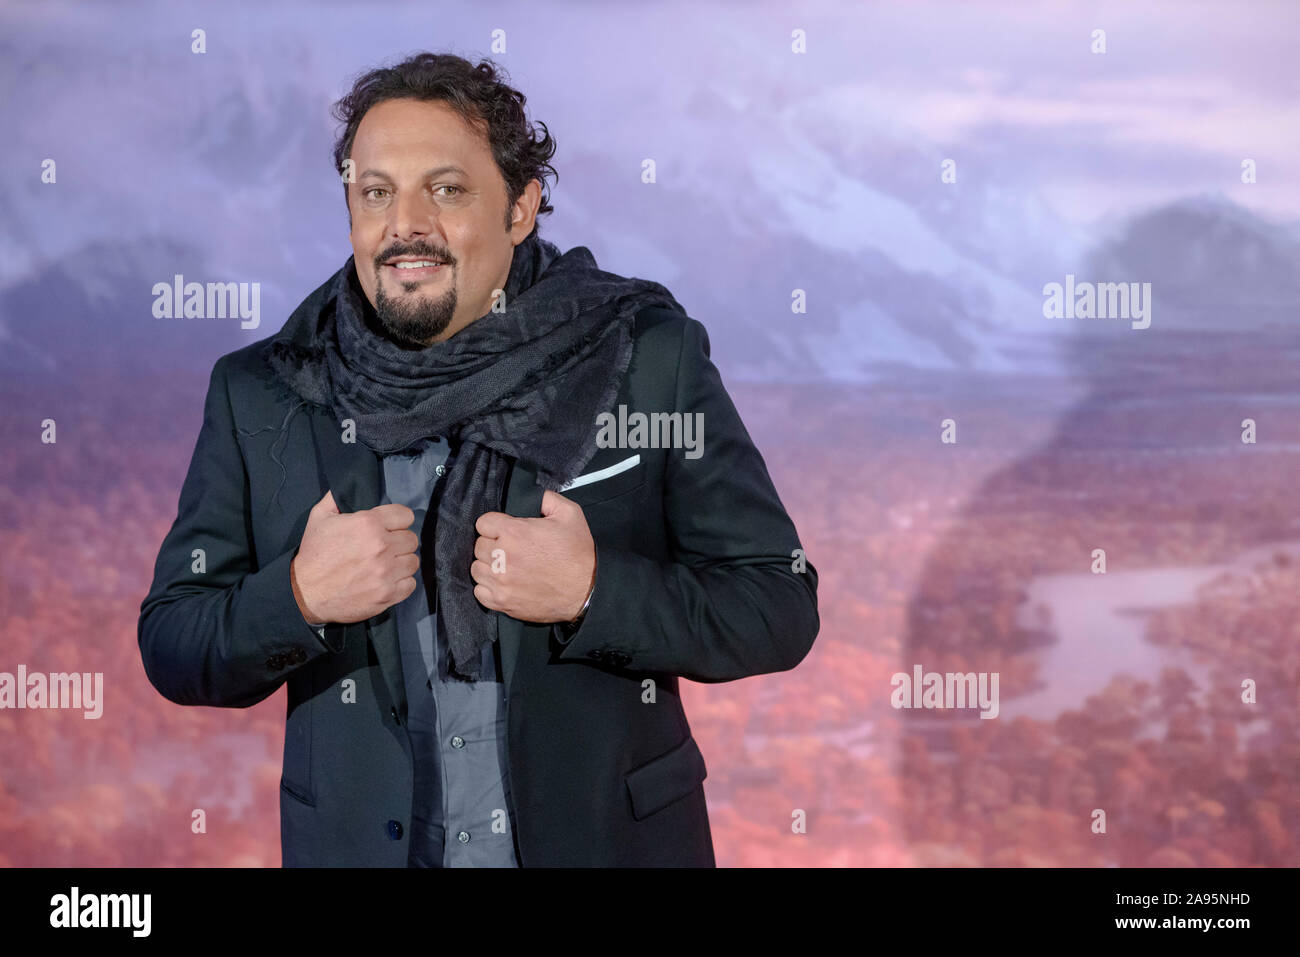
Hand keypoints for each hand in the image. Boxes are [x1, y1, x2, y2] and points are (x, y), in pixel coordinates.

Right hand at [290, 489, 419, 624]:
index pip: (406, 516)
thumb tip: (348, 484)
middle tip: (384, 548)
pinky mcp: (388, 594)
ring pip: (412, 561)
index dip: (397, 521)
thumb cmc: (313, 554)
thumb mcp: (320, 517)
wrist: (305, 593)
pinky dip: (401, 583)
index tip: (389, 527)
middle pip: (411, 539)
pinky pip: (410, 584)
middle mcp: (381, 546)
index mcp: (368, 523)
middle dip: (399, 542)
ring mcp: (386, 572)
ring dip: (401, 562)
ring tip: (386, 565)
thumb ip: (337, 497)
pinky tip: (387, 580)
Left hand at [471, 489, 595, 622]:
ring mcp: (501, 581)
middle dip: (493, 544)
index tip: (506, 530)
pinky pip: (480, 591)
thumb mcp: (569, 513)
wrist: (587, 590)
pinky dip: (488, 587)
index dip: (495, 525)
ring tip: (506, 566)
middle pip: (479, 545)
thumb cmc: (578, 553)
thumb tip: (533, 496)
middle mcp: (503, 556)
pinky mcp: (502, 601)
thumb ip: (546, 498)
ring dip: (489, 565)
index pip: (483, 523)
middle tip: (511, 548)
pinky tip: (504, 582)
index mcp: (514, 532)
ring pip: (477, 568)